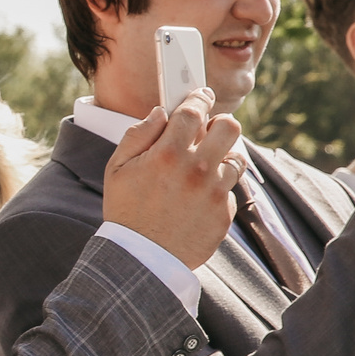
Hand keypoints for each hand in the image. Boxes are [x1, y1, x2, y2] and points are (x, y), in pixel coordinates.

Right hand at [98, 91, 244, 269]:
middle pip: (229, 127)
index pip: (194, 111)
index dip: (199, 98)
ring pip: (237, 157)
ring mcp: (214, 193)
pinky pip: (230, 190)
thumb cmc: (125, 212)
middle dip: (220, 123)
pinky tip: (197, 199)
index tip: (200, 95)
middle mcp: (196, 170)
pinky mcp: (224, 214)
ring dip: (222, 157)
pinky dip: (217, 189)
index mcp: (167, 154)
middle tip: (208, 131)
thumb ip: (138, 135)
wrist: (141, 260)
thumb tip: (160, 113)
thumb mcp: (117, 169)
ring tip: (203, 167)